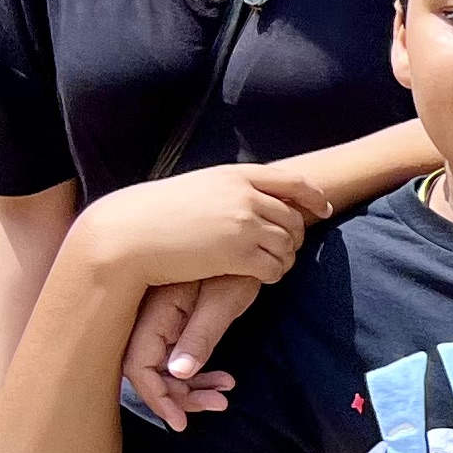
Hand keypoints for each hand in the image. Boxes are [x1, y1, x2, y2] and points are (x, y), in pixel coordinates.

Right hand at [79, 162, 330, 291]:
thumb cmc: (153, 213)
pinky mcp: (240, 255)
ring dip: (284, 259)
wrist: (129, 234)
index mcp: (235, 175)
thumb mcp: (196, 187)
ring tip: (269, 266)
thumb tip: (247, 197)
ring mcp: (244, 225)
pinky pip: (274, 268)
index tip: (323, 210)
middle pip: (293, 219)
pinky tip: (259, 277)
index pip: (292, 181)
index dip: (313, 197)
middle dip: (295, 237)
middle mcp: (245, 196)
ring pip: (288, 245)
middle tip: (284, 252)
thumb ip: (226, 189)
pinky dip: (272, 275)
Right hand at [118, 274, 260, 429]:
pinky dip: (197, 373)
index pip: (139, 365)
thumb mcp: (222, 301)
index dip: (156, 397)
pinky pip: (177, 355)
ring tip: (225, 395)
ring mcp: (163, 319)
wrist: (248, 240)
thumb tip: (178, 374)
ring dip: (191, 388)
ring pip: (165, 366)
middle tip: (218, 404)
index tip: (180, 421)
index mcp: (156, 311)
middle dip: (179, 396)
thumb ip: (199, 336)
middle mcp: (152, 317)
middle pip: (150, 370)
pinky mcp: (177, 321)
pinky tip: (225, 380)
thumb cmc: (238, 266)